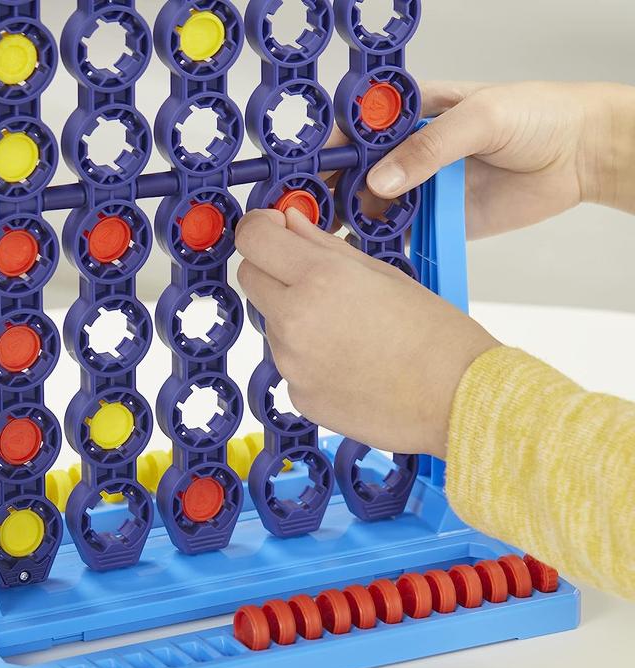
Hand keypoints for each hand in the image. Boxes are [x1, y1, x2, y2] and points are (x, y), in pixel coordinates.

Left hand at [235, 208, 497, 458]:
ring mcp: (292, 364)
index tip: (273, 231)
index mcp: (320, 279)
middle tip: (312, 278)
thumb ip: (324, 246)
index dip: (260, 229)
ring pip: (271, 323)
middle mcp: (295, 322)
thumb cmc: (437, 338)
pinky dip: (307, 358)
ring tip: (348, 331)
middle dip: (272, 270)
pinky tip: (348, 362)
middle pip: (250, 278)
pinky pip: (288, 364)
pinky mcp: (298, 396)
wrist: (457, 402)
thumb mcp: (383, 273)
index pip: (252, 238)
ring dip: (294, 317)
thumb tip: (290, 224)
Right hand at [325, 81, 632, 238]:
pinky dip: (380, 247)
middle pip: (355, 174)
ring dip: (351, 225)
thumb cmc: (536, 116)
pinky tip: (364, 258)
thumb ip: (430, 146)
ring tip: (332, 244)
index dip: (331, 152)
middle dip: (331, 195)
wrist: (577, 156)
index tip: (310, 176)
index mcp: (412, 113)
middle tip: (313, 220)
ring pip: (371, 208)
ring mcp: (419, 188)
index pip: (358, 131)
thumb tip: (380, 179)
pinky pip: (399, 235)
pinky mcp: (434, 220)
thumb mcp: (481, 118)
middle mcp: (408, 151)